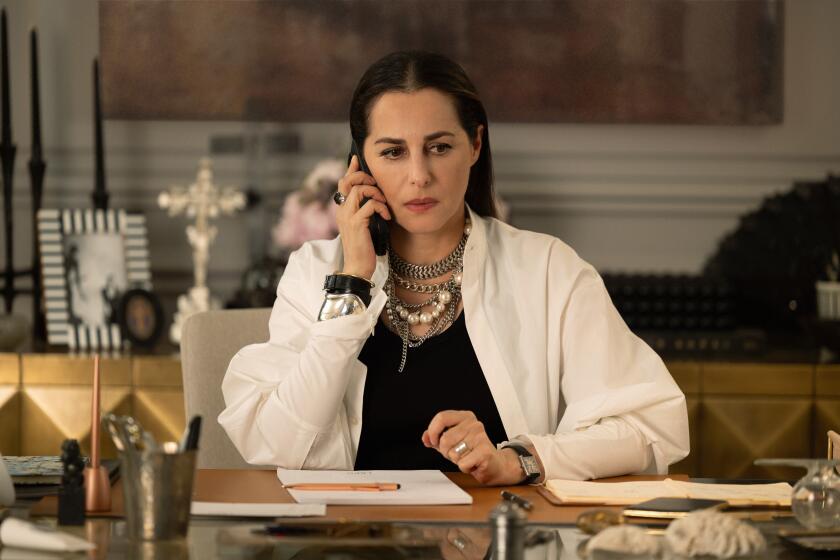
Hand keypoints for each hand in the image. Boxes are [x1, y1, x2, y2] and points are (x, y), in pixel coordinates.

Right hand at [335, 155, 391, 279]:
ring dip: (376, 192)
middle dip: (364, 177)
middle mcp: (342, 210)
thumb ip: (366, 211)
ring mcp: (348, 216)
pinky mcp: (357, 223)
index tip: (357, 159)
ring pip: (359, 190)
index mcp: (343, 209)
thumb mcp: (365, 225)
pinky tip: (387, 217)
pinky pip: (370, 205)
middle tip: (377, 185)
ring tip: (384, 203)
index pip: (343, 183)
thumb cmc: (364, 248)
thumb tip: (376, 198)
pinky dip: (381, 207)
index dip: (350, 169)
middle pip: (347, 181)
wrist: (358, 267)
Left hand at [422, 410, 522, 485]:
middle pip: (445, 438)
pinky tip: (472, 463)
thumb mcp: (450, 442)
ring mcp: (480, 436)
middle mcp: (474, 424)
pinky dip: (464, 467)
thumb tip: (425, 437)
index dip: (433, 431)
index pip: (442, 417)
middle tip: (455, 453)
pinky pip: (462, 463)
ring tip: (466, 457)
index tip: (433, 441)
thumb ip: (435, 438)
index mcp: (465, 417)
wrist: (494, 464)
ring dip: (456, 460)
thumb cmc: (472, 451)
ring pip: (453, 452)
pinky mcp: (485, 451)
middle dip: (445, 451)